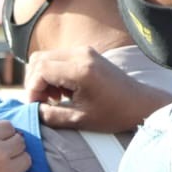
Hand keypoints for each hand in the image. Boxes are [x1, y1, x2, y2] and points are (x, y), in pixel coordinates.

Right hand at [26, 47, 171, 131]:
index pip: (40, 70)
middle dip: (34, 82)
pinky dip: (53, 73)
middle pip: (39, 59)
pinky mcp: (86, 52)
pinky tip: (63, 91)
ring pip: (46, 57)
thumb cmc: (113, 114)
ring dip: (43, 77)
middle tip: (42, 103)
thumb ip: (50, 116)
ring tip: (53, 98)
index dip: (32, 89)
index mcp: (80, 70)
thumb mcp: (79, 120)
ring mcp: (84, 50)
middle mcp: (81, 54)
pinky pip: (58, 57)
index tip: (36, 106)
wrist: (139, 103)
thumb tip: (32, 111)